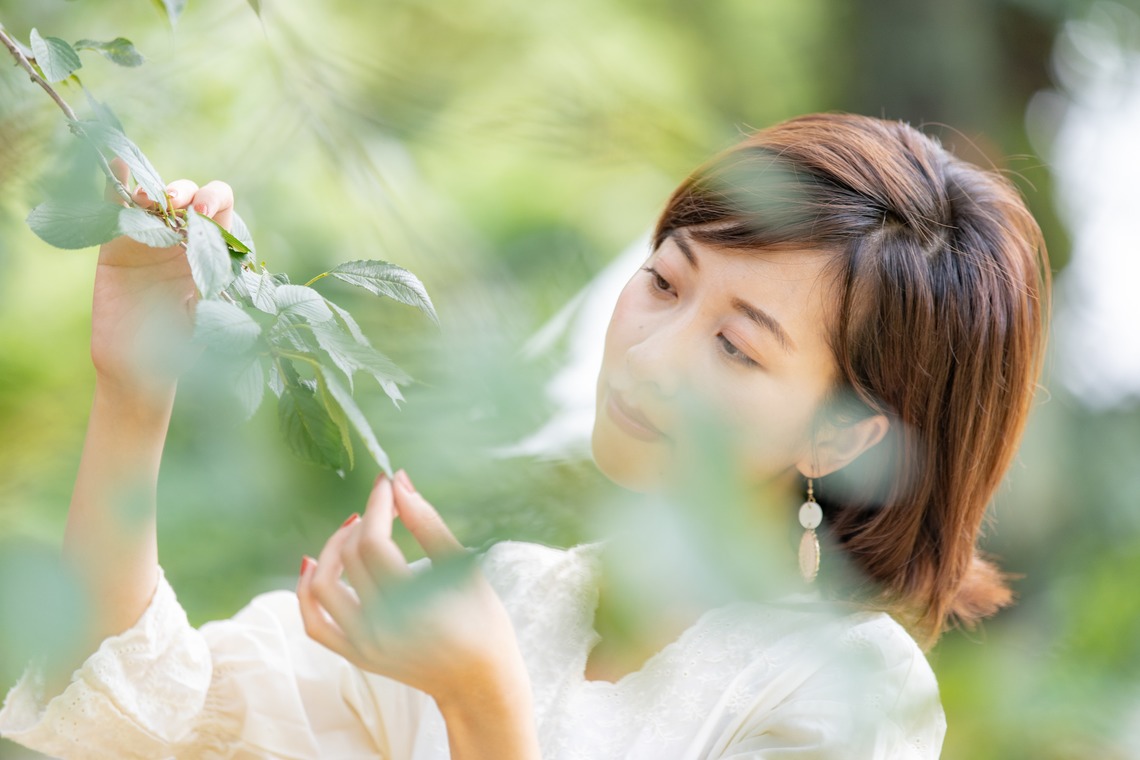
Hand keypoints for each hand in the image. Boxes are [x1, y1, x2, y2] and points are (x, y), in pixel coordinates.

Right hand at [91, 159, 233, 404]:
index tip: (209, 216)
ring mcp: (148, 241)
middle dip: (190, 194)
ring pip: (154, 200)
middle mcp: (182, 241)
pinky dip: (117, 185)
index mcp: (213, 251)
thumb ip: (226, 292)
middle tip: (187, 210)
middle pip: (190, 199)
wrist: (142, 370)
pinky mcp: (115, 248)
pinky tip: (120, 165)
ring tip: (154, 200)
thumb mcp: (218, 317)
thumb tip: (248, 276)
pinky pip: (115, 210)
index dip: (218, 203)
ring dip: (156, 192)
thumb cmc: (186, 348)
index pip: (222, 212)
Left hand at [297, 471, 530, 710]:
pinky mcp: (356, 655)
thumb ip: (429, 524)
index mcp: (413, 607)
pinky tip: (314, 564)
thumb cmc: (482, 622)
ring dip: (333, 549)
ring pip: (323, 586)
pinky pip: (314, 622)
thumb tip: (399, 482)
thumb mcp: (464, 569)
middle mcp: (381, 629)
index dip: (377, 506)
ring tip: (356, 529)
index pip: (374, 543)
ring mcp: (363, 646)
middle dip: (363, 520)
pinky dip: (307, 592)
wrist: (478, 682)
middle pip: (350, 558)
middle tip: (384, 504)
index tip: (387, 483)